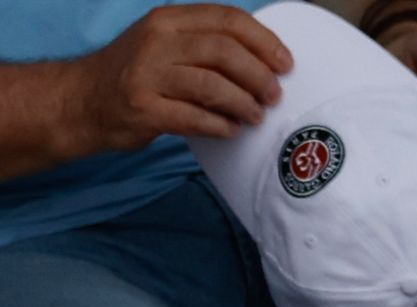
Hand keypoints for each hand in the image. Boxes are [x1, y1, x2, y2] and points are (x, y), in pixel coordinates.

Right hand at [58, 4, 286, 156]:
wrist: (83, 99)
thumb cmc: (138, 74)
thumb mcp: (166, 43)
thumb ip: (207, 44)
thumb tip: (268, 62)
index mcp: (168, 20)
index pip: (227, 19)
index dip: (265, 42)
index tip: (286, 64)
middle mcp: (156, 41)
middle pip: (225, 52)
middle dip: (259, 77)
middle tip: (273, 96)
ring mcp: (147, 74)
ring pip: (213, 86)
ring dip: (244, 105)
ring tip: (254, 116)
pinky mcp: (143, 108)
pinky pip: (196, 118)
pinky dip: (221, 127)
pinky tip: (228, 130)